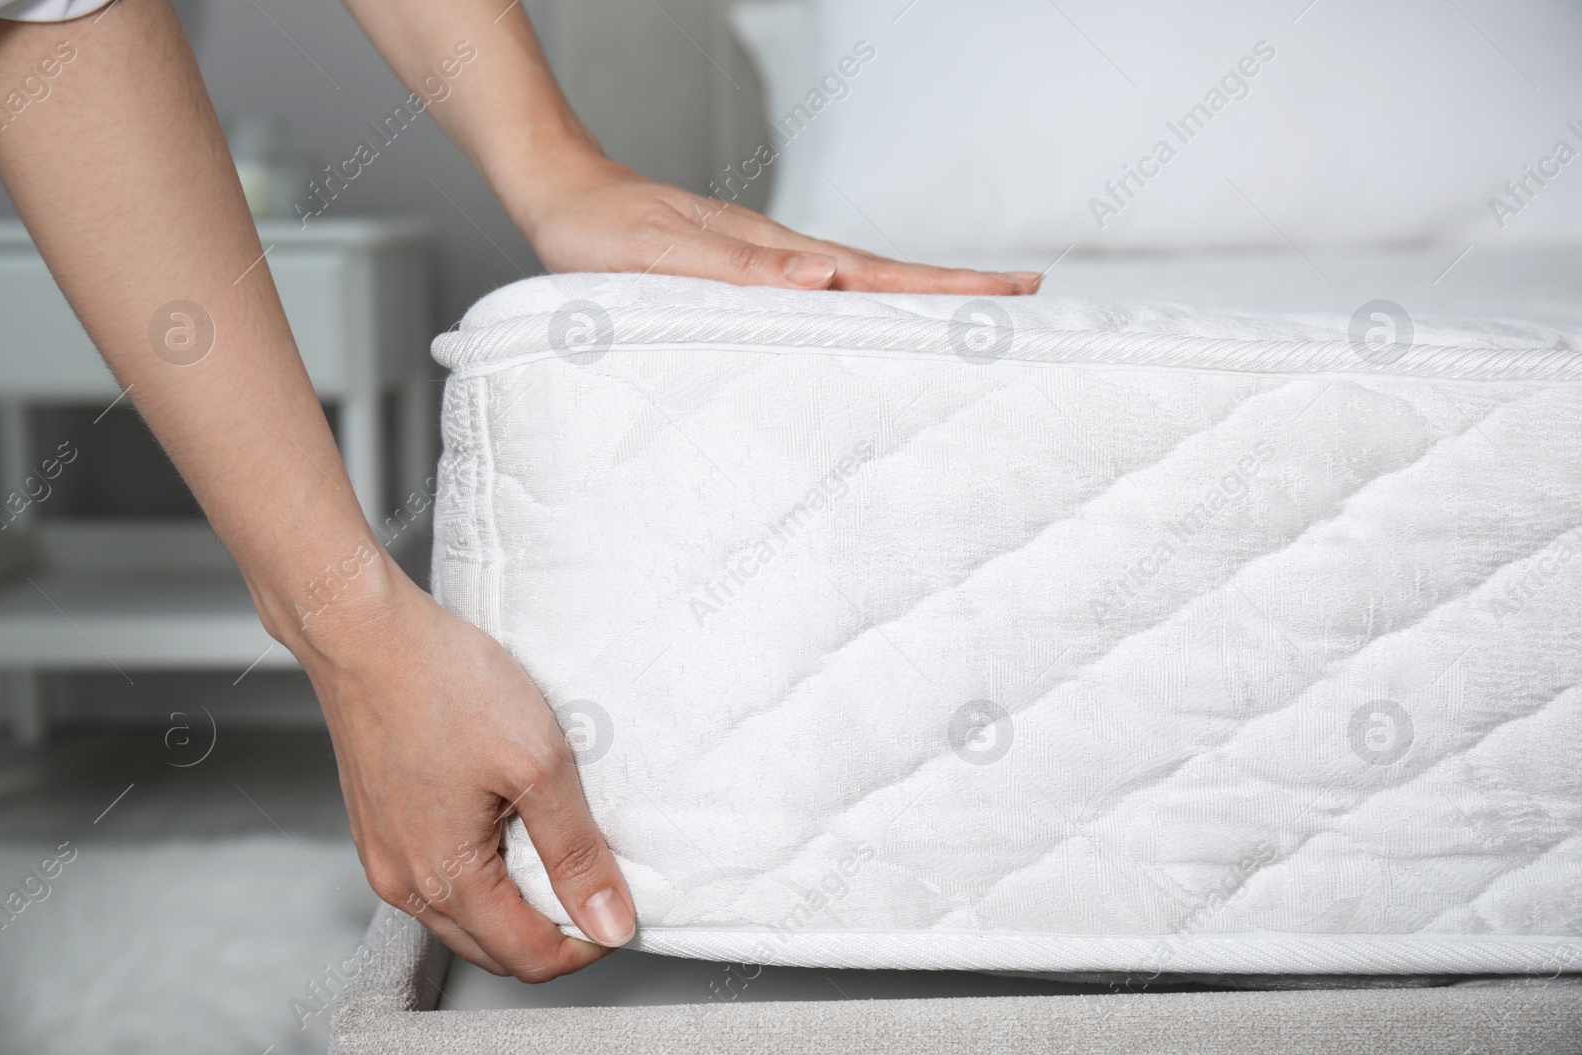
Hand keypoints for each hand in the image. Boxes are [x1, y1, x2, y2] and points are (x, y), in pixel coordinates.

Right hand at [293, 558, 634, 980]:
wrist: (366, 634)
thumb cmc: (442, 684)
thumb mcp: (538, 765)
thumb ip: (577, 852)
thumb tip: (609, 922)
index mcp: (445, 879)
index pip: (529, 959)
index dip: (586, 943)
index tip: (618, 908)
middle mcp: (403, 882)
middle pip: (495, 948)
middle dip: (551, 930)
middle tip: (594, 880)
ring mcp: (385, 856)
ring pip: (465, 916)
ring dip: (515, 902)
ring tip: (553, 846)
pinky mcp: (379, 827)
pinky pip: (438, 877)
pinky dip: (482, 872)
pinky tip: (505, 824)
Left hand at [521, 157, 1041, 294]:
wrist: (563, 199)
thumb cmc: (603, 234)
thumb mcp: (664, 256)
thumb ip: (740, 271)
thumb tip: (823, 277)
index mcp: (775, 257)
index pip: (878, 276)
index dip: (945, 288)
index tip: (1009, 295)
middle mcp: (784, 259)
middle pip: (888, 277)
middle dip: (958, 291)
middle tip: (1025, 301)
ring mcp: (771, 265)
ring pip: (862, 285)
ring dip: (920, 299)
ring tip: (973, 312)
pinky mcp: (749, 275)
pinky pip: (826, 294)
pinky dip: (869, 305)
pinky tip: (876, 319)